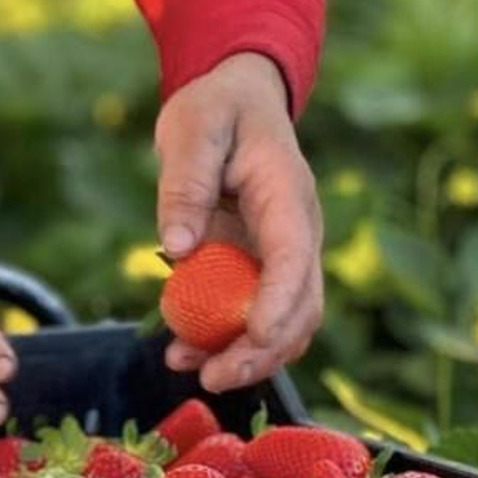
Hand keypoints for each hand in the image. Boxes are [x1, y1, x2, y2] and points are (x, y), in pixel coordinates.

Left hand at [153, 52, 323, 391]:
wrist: (234, 99)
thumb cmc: (215, 108)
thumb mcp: (193, 130)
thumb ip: (185, 183)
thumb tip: (177, 246)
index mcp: (287, 195)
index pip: (294, 258)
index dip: (278, 303)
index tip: (251, 337)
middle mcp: (296, 232)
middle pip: (300, 307)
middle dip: (262, 350)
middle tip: (213, 377)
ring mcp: (281, 254)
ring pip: (283, 322)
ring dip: (246, 356)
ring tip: (193, 371)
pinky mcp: (258, 266)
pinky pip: (252, 314)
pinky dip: (224, 340)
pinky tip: (183, 350)